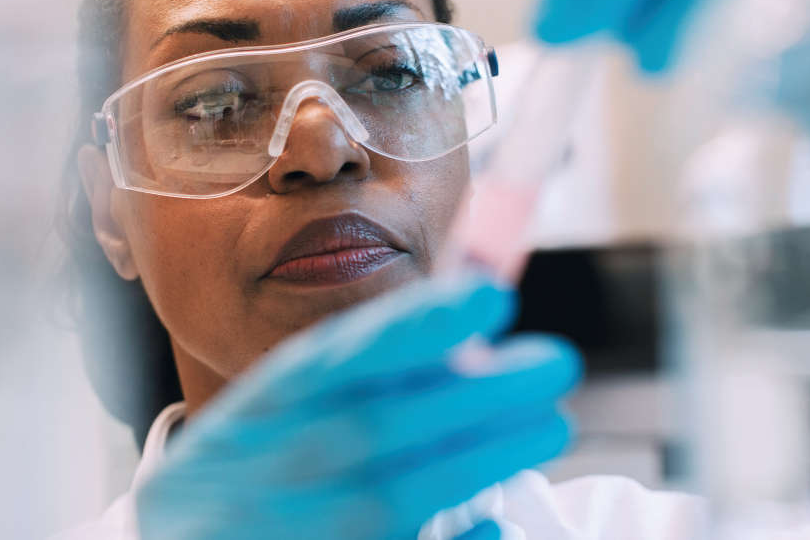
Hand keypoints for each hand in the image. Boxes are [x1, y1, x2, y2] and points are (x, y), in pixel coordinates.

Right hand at [135, 274, 581, 539]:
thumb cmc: (253, 460)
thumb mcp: (283, 400)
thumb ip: (358, 369)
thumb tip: (465, 326)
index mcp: (267, 403)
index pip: (341, 356)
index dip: (418, 324)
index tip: (493, 293)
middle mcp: (272, 461)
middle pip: (378, 425)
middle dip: (475, 394)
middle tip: (556, 362)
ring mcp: (287, 526)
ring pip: (388, 496)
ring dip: (477, 459)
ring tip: (547, 424)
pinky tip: (493, 524)